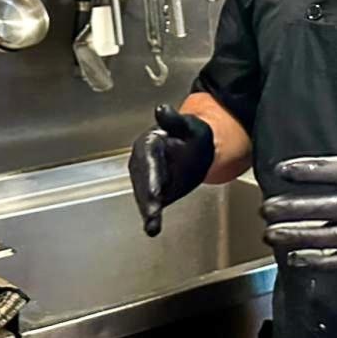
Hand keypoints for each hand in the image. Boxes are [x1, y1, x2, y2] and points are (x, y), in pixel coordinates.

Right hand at [129, 106, 214, 236]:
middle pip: (143, 180)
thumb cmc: (190, 135)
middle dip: (147, 197)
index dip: (150, 176)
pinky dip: (151, 216)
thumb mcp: (188, 125)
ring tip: (152, 225)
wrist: (194, 148)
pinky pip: (150, 203)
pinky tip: (152, 228)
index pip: (148, 159)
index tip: (155, 190)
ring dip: (147, 210)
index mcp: (149, 143)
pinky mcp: (152, 190)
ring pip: (144, 194)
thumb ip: (174, 120)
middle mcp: (142, 161)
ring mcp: (145, 177)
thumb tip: (162, 109)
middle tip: (152, 212)